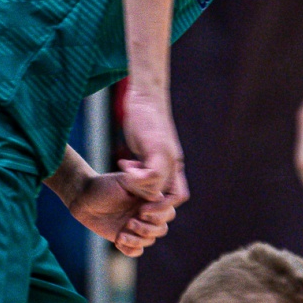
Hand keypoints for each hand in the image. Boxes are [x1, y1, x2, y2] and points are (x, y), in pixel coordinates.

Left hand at [66, 171, 175, 256]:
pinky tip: (117, 240)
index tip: (141, 209)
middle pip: (162, 228)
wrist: (83, 199)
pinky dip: (130, 249)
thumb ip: (143, 184)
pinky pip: (137, 251)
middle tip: (130, 221)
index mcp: (150, 200)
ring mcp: (136, 227)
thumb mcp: (123, 180)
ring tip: (121, 233)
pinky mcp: (125, 238)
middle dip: (147, 228)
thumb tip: (159, 191)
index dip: (158, 213)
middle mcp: (146, 215)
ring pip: (150, 241)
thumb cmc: (103, 186)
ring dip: (137, 239)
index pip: (168, 210)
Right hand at [118, 85, 187, 206]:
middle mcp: (174, 163)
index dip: (162, 205)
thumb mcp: (147, 147)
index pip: (178, 196)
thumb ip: (146, 163)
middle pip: (174, 198)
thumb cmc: (144, 120)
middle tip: (131, 197)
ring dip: (141, 190)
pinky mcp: (157, 148)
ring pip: (162, 190)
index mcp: (173, 165)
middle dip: (153, 206)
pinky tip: (123, 164)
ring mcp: (167, 156)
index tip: (140, 202)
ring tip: (125, 177)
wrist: (147, 96)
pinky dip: (137, 177)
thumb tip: (138, 175)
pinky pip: (152, 175)